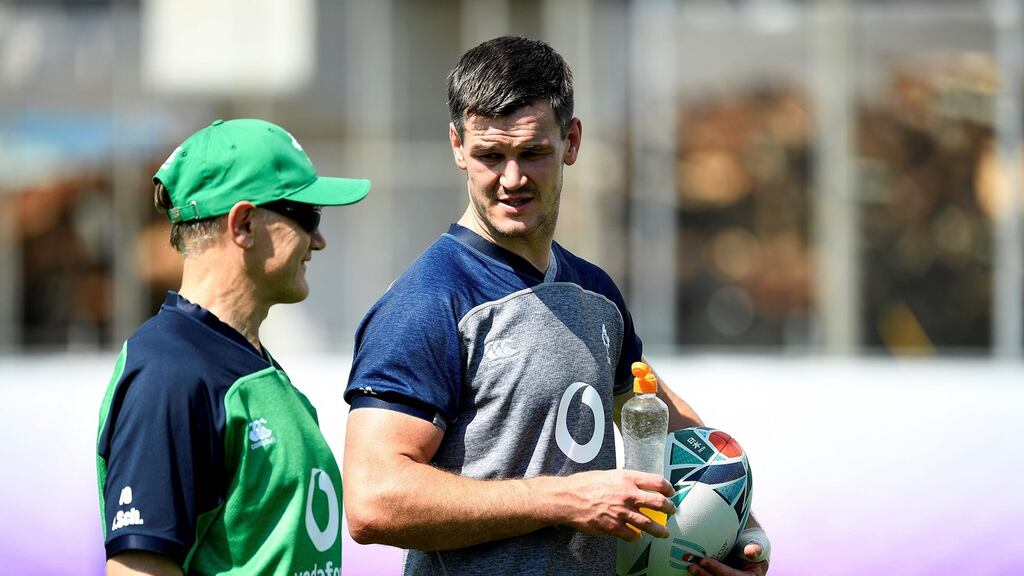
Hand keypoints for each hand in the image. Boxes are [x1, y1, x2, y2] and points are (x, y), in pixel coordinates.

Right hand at [560, 469, 675, 540]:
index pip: (656, 481)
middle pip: (658, 503)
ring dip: (659, 530)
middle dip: (668, 508)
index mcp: (627, 478)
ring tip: (665, 532)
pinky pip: (631, 535)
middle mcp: (628, 494)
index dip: (668, 488)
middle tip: (671, 511)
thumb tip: (636, 485)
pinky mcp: (613, 526)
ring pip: (649, 524)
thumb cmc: (584, 484)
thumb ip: (624, 480)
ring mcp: (622, 512)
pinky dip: (636, 536)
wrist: (568, 498)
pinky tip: (637, 536)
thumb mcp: (608, 474)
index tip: (670, 492)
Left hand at [687, 544, 768, 575]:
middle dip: (705, 575)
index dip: (717, 569)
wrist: (750, 550)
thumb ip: (755, 548)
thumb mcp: (758, 546)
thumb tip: (752, 551)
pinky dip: (702, 575)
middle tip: (691, 566)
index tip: (703, 561)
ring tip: (690, 568)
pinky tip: (691, 571)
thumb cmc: (753, 547)